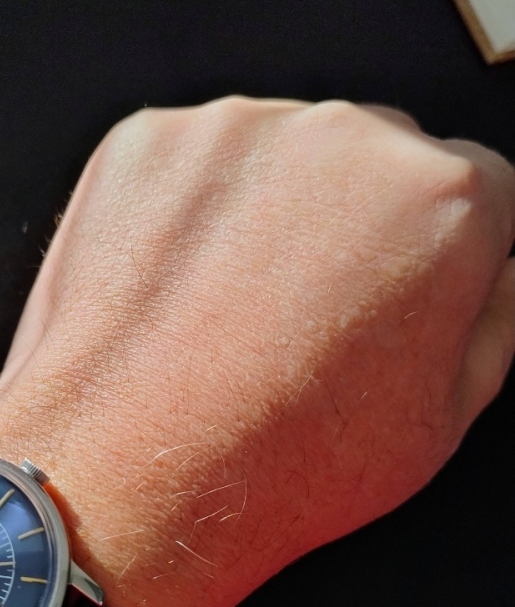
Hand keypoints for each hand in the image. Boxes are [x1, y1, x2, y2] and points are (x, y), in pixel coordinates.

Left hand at [0, 97, 514, 606]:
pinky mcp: (148, 141)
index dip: (440, 247)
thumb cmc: (279, 464)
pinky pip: (193, 162)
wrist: (128, 477)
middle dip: (357, 220)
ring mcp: (238, 129)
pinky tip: (179, 285)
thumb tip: (491, 269)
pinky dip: (190, 209)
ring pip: (280, 154)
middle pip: (377, 159)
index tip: (402, 281)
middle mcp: (347, 140)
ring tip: (229, 309)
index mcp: (445, 203)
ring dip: (268, 208)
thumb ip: (490, 318)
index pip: (479, 186)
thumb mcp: (441, 420)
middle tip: (306, 308)